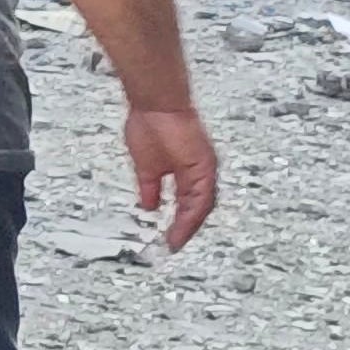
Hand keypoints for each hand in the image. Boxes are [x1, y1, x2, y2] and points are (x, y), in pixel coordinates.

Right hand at [121, 89, 221, 253]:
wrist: (155, 105)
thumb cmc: (150, 124)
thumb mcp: (146, 166)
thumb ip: (150, 187)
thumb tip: (149, 205)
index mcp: (188, 171)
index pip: (188, 202)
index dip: (180, 221)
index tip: (169, 237)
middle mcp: (200, 171)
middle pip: (198, 207)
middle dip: (185, 228)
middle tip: (173, 244)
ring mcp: (204, 169)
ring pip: (202, 206)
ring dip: (189, 226)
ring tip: (175, 241)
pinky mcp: (204, 167)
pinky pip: (202, 198)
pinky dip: (192, 215)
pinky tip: (180, 227)